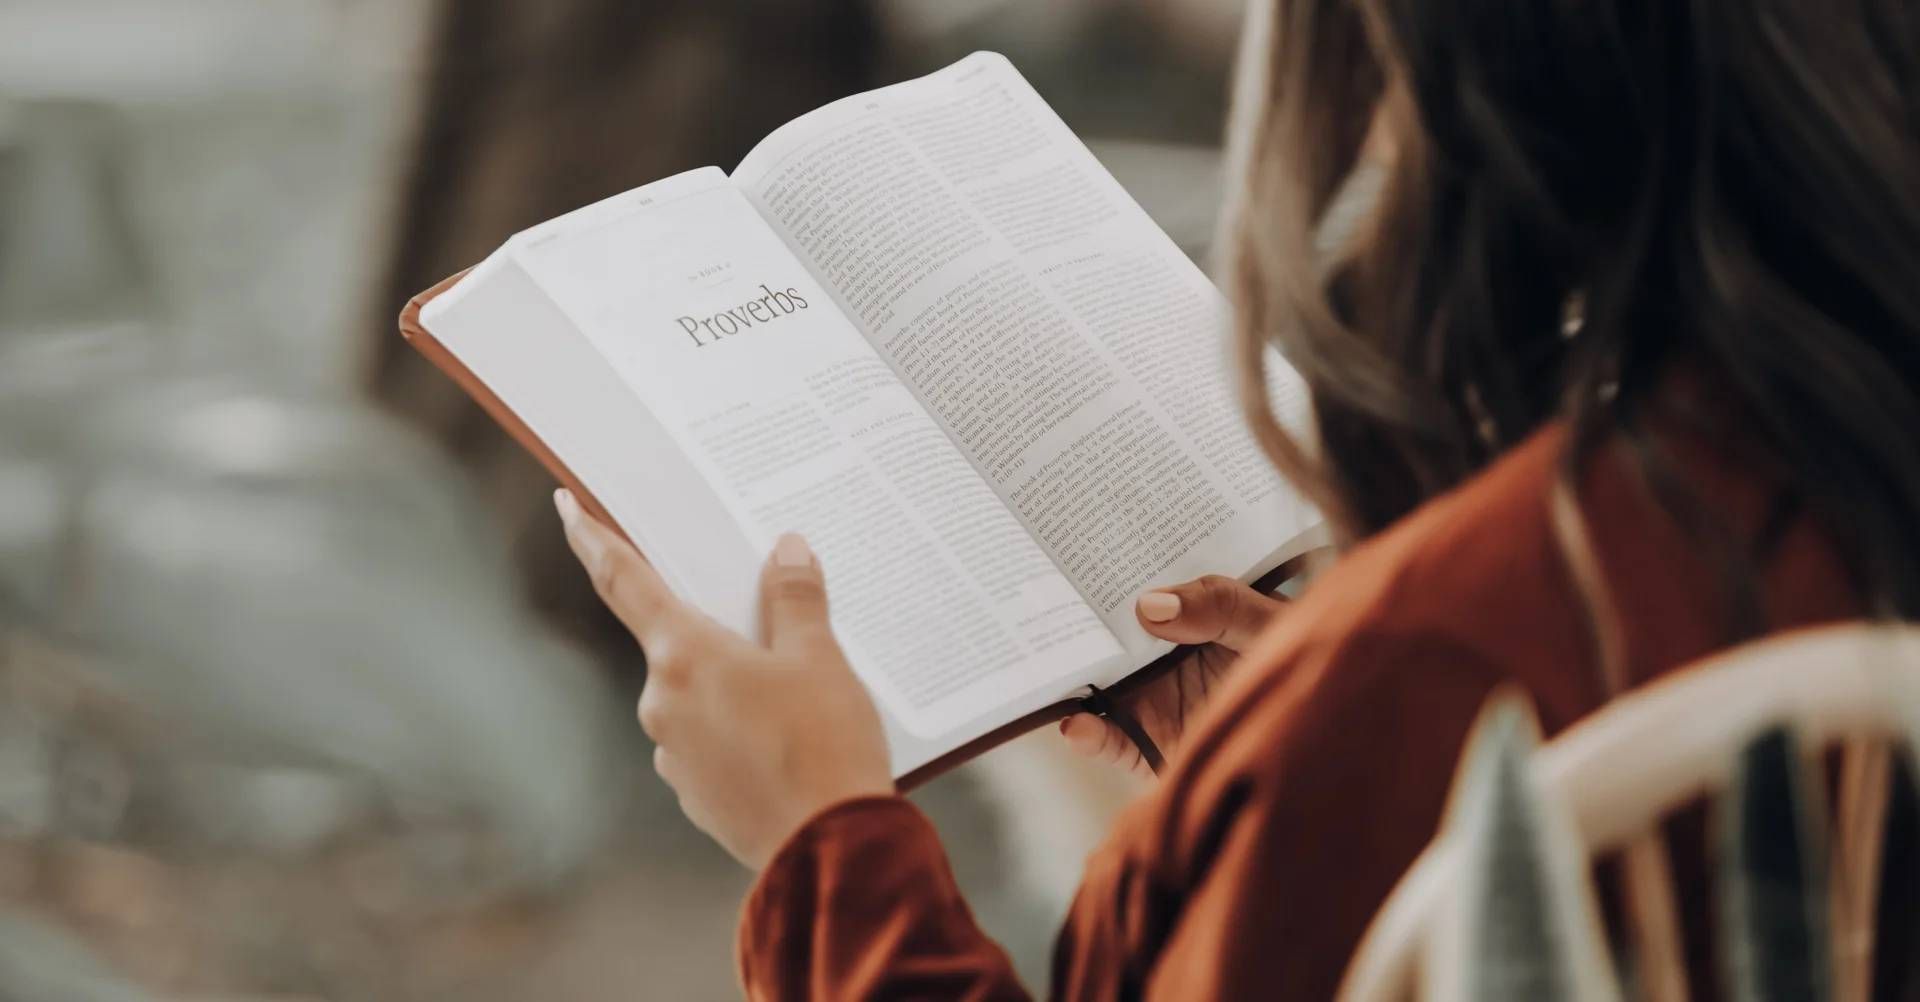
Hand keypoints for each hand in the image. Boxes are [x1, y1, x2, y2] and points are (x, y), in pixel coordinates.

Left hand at [554, 490, 892, 867]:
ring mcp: (672, 752)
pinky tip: (786, 741)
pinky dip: (738, 730)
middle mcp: (662, 702)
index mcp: (684, 655)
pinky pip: (708, 741)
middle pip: (676, 641)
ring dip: (731, 686)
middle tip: (766, 626)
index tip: (566, 507)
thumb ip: (795, 599)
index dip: (592, 538)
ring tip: (796, 698)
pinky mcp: (693, 792)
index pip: (623, 580)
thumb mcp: (821, 658)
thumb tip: (785, 550)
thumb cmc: (825, 747)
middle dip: (713, 630)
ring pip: (696, 695)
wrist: (831, 848)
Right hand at [1059, 576, 1286, 776]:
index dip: (1101, 572)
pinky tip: (1077, 726)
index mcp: (1185, 613)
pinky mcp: (1151, 744)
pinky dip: (1091, 735)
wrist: (1329, 736)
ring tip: (1047, 673)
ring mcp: (1153, 698)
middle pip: (1104, 637)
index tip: (1068, 557)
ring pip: (1096, 687)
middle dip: (1069, 625)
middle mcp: (1160, 654)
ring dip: (1068, 680)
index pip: (1135, 588)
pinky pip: (1113, 741)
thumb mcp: (1268, 620)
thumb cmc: (1304, 659)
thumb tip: (1149, 605)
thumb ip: (1218, 605)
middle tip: (1037, 610)